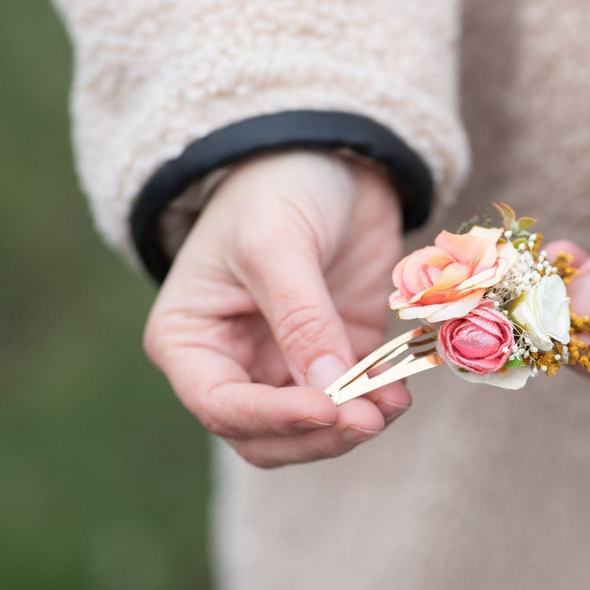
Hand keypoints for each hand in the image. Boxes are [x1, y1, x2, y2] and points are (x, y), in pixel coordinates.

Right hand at [142, 151, 409, 466]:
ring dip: (351, 425)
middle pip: (266, 435)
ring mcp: (288, 362)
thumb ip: (300, 319)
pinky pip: (355, 397)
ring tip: (389, 406)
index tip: (326, 410)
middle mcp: (233, 363)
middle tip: (366, 419)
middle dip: (316, 434)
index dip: (272, 419)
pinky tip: (399, 394)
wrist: (328, 154)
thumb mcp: (276, 244)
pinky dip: (377, 402)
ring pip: (312, 428)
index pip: (220, 405)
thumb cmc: (276, 187)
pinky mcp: (338, 352)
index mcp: (191, 339)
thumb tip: (329, 390)